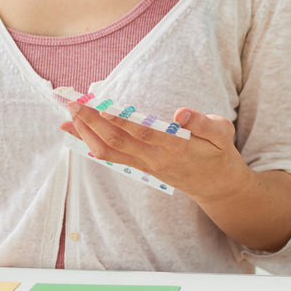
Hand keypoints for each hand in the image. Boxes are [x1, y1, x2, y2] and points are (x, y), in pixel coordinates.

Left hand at [60, 102, 290, 251]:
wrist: (217, 187)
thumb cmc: (219, 153)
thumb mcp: (223, 133)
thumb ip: (203, 123)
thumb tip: (181, 114)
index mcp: (176, 147)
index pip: (143, 133)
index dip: (121, 122)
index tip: (102, 108)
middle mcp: (155, 159)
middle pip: (117, 141)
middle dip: (92, 121)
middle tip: (72, 103)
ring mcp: (145, 165)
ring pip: (108, 151)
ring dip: (85, 132)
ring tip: (67, 114)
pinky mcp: (139, 167)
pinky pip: (110, 157)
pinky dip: (90, 143)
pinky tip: (75, 131)